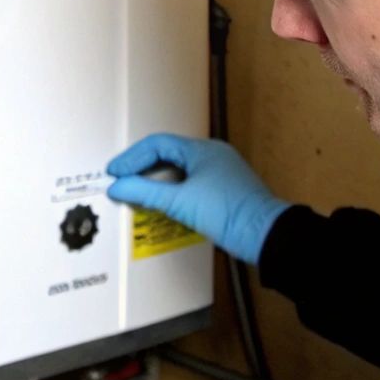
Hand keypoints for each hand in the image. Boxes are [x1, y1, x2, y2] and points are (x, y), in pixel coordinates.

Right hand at [106, 133, 287, 264]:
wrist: (265, 235)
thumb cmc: (228, 212)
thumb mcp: (180, 201)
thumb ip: (145, 193)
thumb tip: (117, 187)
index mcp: (202, 150)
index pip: (158, 144)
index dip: (132, 158)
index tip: (115, 173)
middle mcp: (212, 156)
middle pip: (168, 155)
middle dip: (142, 168)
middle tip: (121, 182)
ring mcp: (220, 173)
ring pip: (180, 170)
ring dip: (157, 181)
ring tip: (137, 193)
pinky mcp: (224, 192)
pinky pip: (191, 184)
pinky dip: (172, 191)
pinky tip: (162, 204)